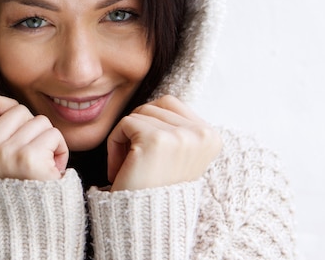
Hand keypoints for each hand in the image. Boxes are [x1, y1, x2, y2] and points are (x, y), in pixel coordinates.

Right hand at [0, 93, 68, 180]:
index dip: (5, 108)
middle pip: (18, 110)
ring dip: (47, 140)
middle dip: (30, 129)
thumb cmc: (17, 188)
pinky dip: (59, 149)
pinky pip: (53, 134)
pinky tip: (51, 169)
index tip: (12, 131)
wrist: (31, 227)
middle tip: (28, 158)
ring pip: (38, 120)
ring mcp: (3, 155)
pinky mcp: (28, 160)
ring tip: (39, 165)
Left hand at [107, 95, 221, 190]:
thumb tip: (161, 100)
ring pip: (138, 113)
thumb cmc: (156, 189)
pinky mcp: (156, 139)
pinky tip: (119, 169)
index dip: (150, 123)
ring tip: (129, 165)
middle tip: (134, 161)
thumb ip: (176, 127)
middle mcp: (202, 134)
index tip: (148, 154)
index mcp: (211, 136)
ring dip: (125, 137)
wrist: (146, 225)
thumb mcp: (178, 155)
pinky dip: (114, 143)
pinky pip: (124, 123)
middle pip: (153, 105)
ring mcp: (181, 136)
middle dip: (137, 129)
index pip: (169, 102)